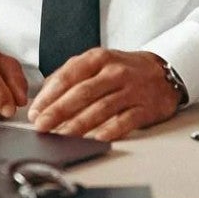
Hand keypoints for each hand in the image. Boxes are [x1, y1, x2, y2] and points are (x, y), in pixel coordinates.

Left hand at [29, 48, 179, 140]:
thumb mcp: (97, 63)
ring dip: (78, 124)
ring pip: (101, 108)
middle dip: (58, 111)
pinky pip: (124, 121)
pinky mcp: (145, 108)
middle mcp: (114, 72)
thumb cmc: (124, 70)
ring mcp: (131, 90)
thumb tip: (43, 96)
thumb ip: (71, 75)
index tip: (35, 112)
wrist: (164, 73)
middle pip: (82, 93)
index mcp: (98, 58)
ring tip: (61, 136)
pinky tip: (94, 139)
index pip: (68, 76)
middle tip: (41, 126)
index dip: (48, 96)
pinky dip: (108, 131)